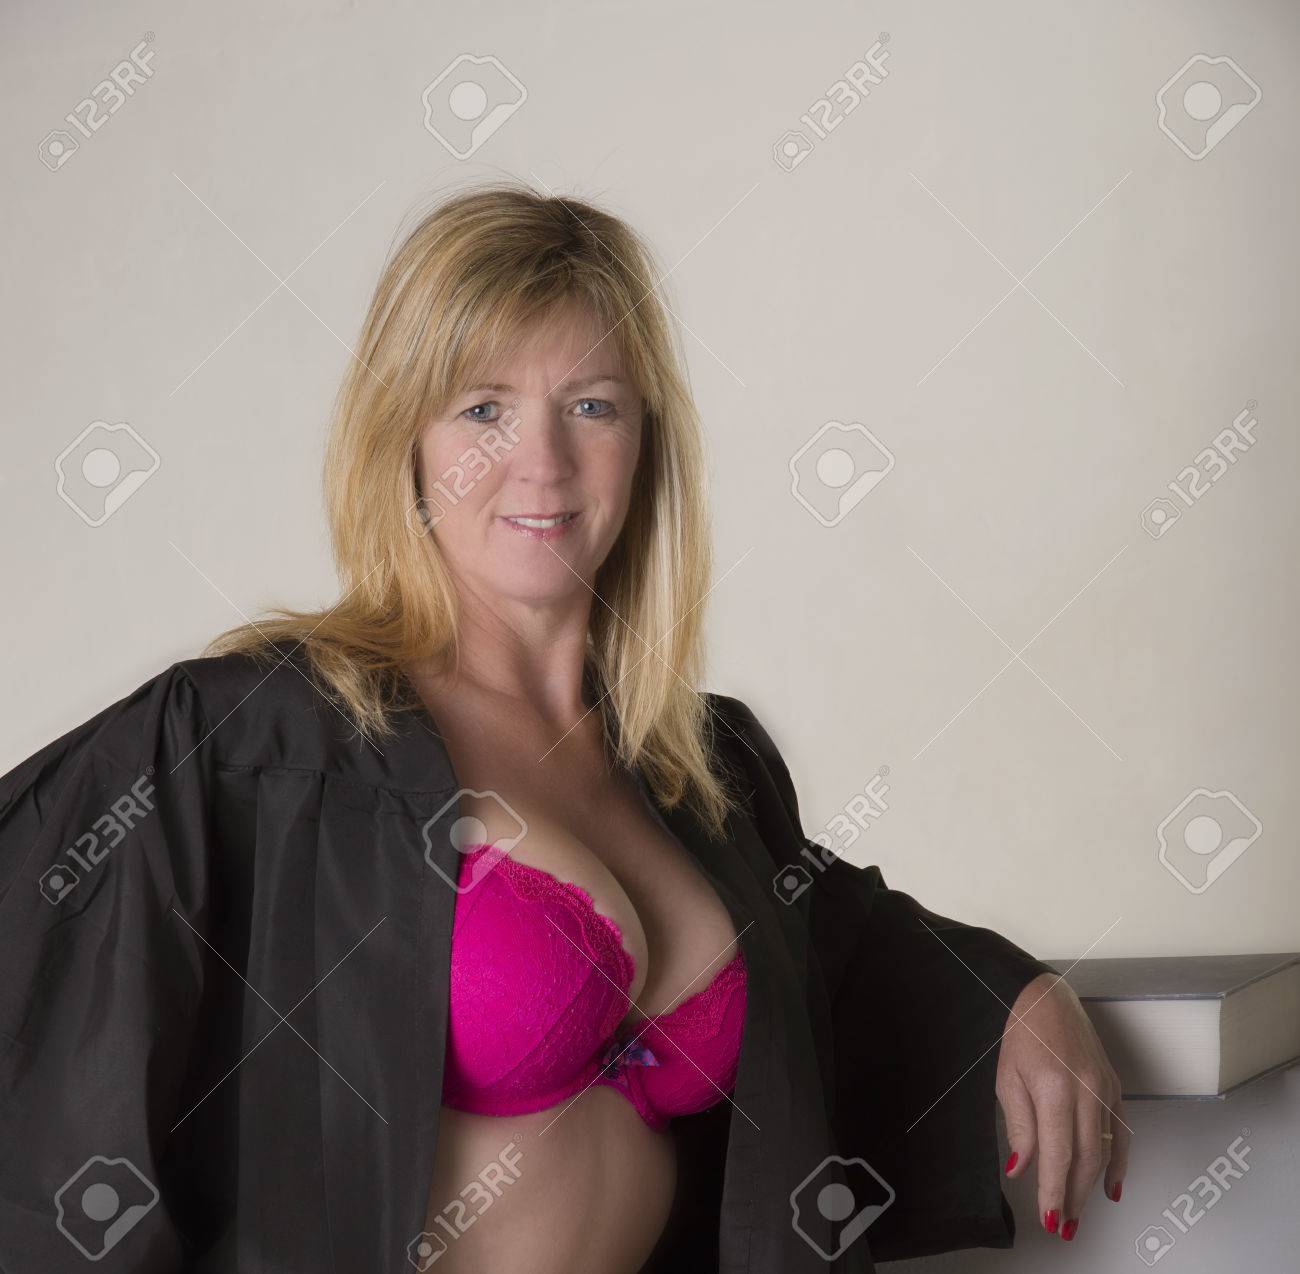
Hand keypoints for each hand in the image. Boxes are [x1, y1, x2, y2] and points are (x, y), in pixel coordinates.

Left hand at [995, 971, 1128, 1241]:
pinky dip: (1120, 1162)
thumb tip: (1022, 1169)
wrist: (1046, 996)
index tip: (1049, 1218)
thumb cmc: (1021, 1033)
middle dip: (1073, 1197)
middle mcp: (1086, 1091)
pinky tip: (1112, 1188)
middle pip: (1085, 1158)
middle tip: (1063, 1226)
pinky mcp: (1114, 1086)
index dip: (1054, 1190)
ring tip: (1079, 1215)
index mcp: (1054, 1088)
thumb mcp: (1007, 1078)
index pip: (1057, 1154)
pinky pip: (1121, 1132)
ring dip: (1092, 1187)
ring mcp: (1104, 1089)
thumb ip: (1019, 1126)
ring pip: (1104, 1150)